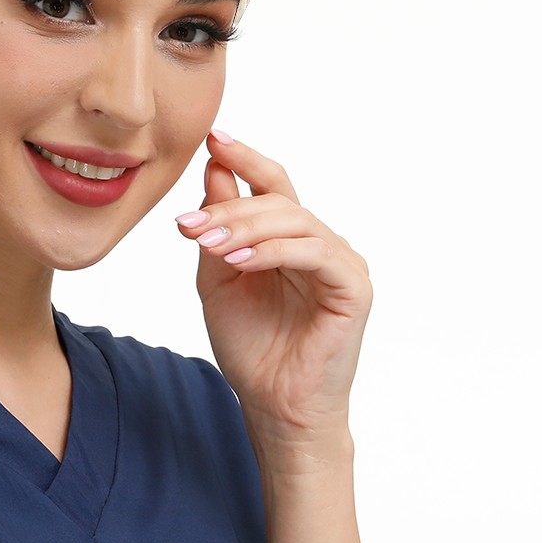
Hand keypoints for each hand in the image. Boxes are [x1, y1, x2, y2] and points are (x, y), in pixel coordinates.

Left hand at [174, 130, 372, 455]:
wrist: (274, 406)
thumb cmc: (251, 347)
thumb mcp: (219, 277)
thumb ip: (218, 228)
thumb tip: (213, 170)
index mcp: (289, 239)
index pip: (271, 183)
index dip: (245, 157)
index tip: (213, 137)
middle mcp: (319, 243)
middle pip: (277, 200)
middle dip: (228, 206)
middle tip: (188, 224)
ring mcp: (340, 263)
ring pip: (293, 221)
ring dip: (245, 227)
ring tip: (207, 243)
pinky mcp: (353, 287)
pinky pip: (313, 253)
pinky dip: (273, 252)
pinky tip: (239, 262)